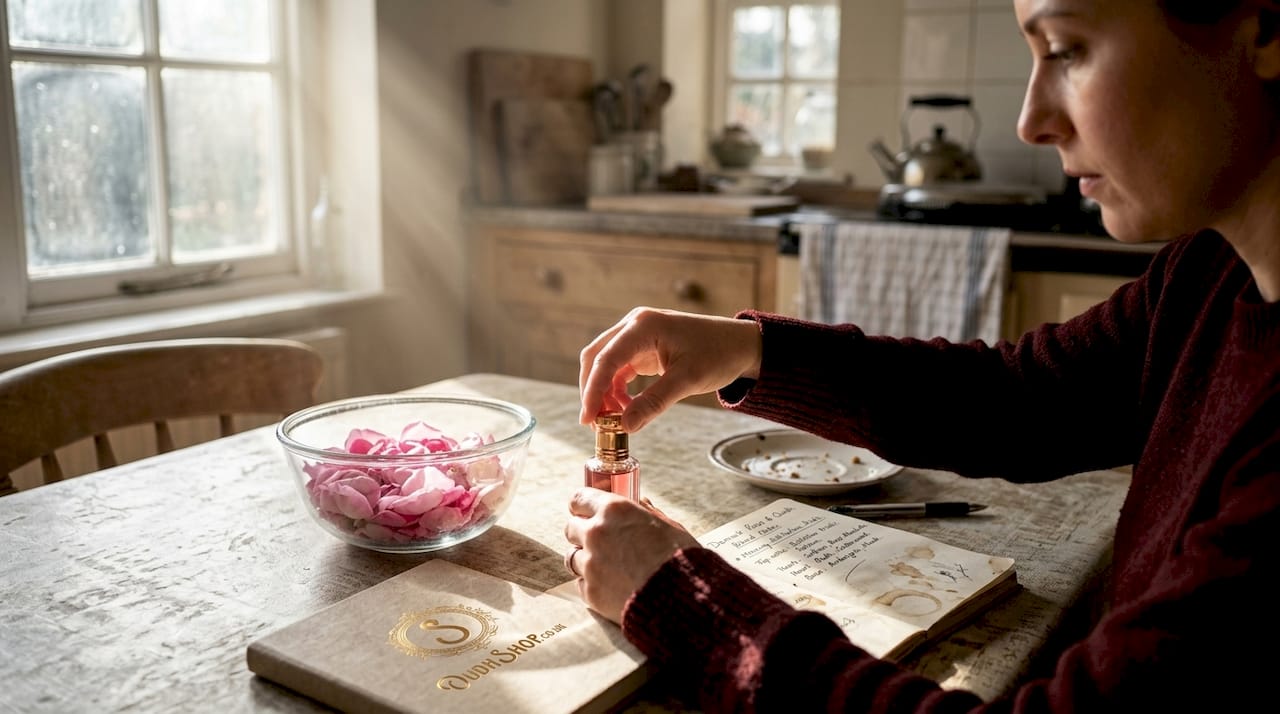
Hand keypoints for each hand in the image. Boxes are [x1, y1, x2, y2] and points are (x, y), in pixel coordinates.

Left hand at [563, 489, 699, 623]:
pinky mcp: (591, 592)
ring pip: (572, 557)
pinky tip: (610, 586)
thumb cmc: (680, 558)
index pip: (579, 499)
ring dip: (585, 559)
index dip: (582, 506)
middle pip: (570, 528)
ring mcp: (590, 564)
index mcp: (614, 510)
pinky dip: (592, 584)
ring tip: (605, 566)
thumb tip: (640, 503)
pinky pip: (581, 584)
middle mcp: (596, 533)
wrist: (681, 599)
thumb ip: (647, 512)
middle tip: (598, 541)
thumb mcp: (668, 526)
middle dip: (582, 533)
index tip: (585, 512)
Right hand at [578, 307, 762, 431]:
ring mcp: (637, 335)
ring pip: (604, 364)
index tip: (587, 419)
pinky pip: (618, 368)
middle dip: (592, 391)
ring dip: (603, 391)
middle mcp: (635, 325)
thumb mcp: (687, 380)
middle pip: (596, 358)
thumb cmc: (718, 354)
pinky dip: (616, 389)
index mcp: (643, 326)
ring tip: (612, 419)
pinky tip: (625, 407)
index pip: (606, 359)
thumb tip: (625, 426)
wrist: (740, 345)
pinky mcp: (642, 347)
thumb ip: (654, 402)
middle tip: (595, 424)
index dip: (592, 391)